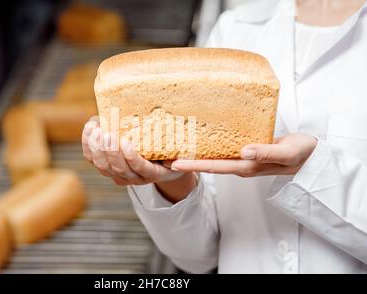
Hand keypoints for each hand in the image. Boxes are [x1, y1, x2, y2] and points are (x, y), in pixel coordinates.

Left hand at [82, 117, 185, 185]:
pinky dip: (89, 145)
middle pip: (118, 168)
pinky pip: (93, 161)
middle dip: (110, 150)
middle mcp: (134, 178)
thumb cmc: (169, 152)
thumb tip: (183, 124)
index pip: (140, 168)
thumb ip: (177, 143)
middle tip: (106, 133)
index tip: (127, 142)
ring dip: (97, 148)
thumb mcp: (177, 150)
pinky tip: (90, 129)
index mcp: (153, 173)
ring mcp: (119, 175)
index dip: (132, 157)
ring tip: (95, 130)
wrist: (161, 166)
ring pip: (103, 167)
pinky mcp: (107, 169)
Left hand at [170, 134, 316, 176]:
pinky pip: (225, 150)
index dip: (194, 165)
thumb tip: (244, 152)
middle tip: (166, 156)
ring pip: (216, 158)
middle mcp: (242, 164)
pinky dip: (212, 146)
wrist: (313, 154)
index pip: (215, 167)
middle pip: (209, 164)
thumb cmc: (302, 153)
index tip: (174, 163)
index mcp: (247, 167)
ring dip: (197, 154)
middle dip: (189, 161)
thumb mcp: (287, 152)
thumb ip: (267, 152)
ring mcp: (244, 158)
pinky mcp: (248, 150)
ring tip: (178, 147)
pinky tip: (203, 139)